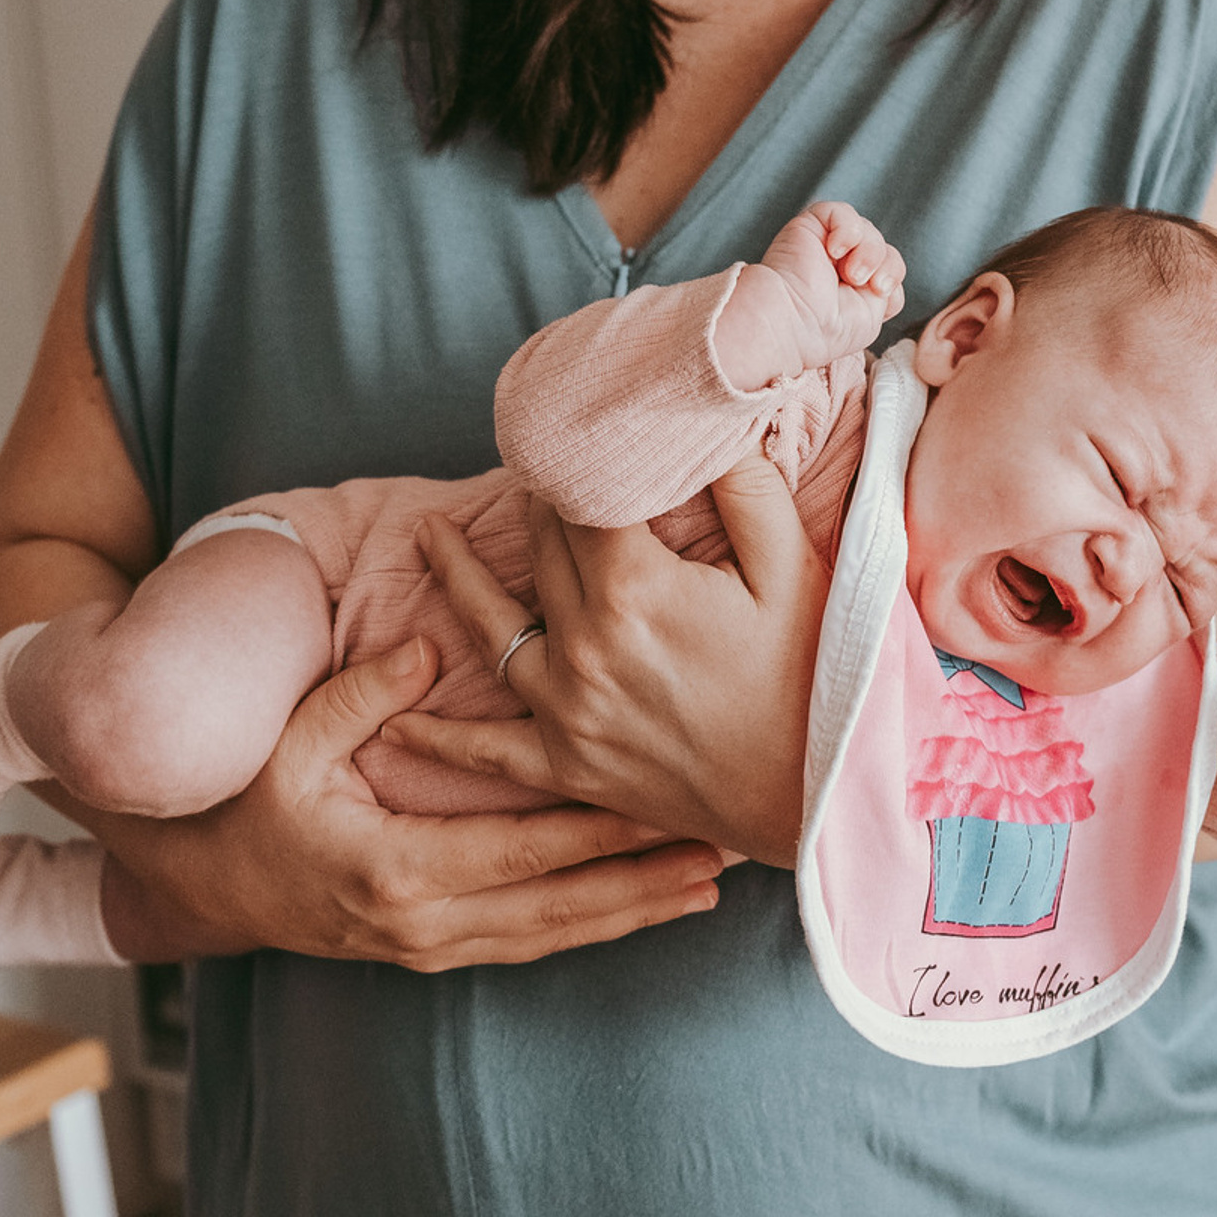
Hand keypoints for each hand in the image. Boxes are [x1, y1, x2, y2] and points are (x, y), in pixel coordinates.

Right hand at [39, 634, 726, 968]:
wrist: (199, 886)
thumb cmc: (244, 802)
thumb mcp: (290, 740)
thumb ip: (363, 694)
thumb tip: (431, 653)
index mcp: (397, 868)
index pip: (525, 850)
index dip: (602, 831)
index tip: (668, 800)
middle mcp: (424, 922)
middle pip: (559, 905)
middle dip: (645, 880)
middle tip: (722, 851)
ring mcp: (431, 945)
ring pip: (555, 935)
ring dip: (634, 911)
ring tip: (710, 885)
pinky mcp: (435, 951)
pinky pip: (532, 943)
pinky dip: (593, 926)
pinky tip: (645, 908)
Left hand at [414, 453, 824, 865]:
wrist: (819, 798)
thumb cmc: (816, 679)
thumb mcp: (793, 568)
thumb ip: (744, 484)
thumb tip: (710, 417)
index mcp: (636, 589)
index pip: (579, 499)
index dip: (576, 460)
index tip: (569, 426)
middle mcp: (585, 647)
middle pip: (541, 551)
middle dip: (535, 504)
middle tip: (526, 465)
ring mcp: (568, 710)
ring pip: (493, 627)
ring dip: (457, 577)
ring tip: (427, 536)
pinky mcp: (569, 764)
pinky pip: (487, 746)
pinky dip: (438, 733)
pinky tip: (397, 714)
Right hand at [716, 200, 905, 389]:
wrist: (792, 319)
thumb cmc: (825, 327)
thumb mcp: (871, 314)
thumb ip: (885, 290)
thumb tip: (884, 272)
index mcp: (853, 288)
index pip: (890, 270)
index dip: (891, 280)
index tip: (879, 296)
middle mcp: (840, 264)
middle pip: (884, 249)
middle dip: (886, 266)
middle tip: (868, 285)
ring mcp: (826, 243)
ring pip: (869, 231)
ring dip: (869, 252)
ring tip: (851, 274)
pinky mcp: (811, 225)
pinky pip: (843, 212)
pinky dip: (848, 229)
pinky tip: (834, 250)